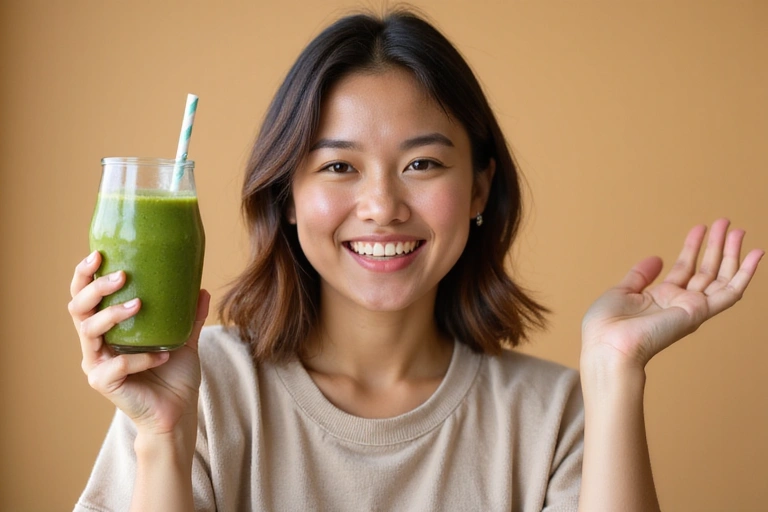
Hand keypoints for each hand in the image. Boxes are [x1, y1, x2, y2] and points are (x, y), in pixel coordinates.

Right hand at [68, 250, 209, 435]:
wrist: (178, 411)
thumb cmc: (174, 375)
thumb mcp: (184, 339)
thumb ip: (189, 315)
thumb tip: (202, 288)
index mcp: (107, 330)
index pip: (84, 297)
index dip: (85, 276)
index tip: (99, 254)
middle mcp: (95, 344)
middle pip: (78, 308)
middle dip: (96, 288)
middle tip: (122, 276)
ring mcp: (96, 364)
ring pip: (89, 331)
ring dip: (113, 314)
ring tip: (139, 305)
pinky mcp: (104, 384)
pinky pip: (117, 364)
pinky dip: (142, 357)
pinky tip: (163, 354)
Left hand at [581, 219, 762, 370]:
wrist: (607, 345)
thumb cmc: (606, 326)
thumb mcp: (622, 291)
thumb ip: (641, 275)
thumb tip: (657, 258)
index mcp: (661, 298)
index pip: (684, 268)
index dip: (693, 247)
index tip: (699, 228)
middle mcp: (680, 303)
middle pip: (706, 270)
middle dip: (716, 246)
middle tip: (724, 222)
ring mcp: (691, 308)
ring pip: (721, 277)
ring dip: (731, 253)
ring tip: (738, 229)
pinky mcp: (699, 312)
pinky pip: (730, 292)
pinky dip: (746, 273)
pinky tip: (756, 254)